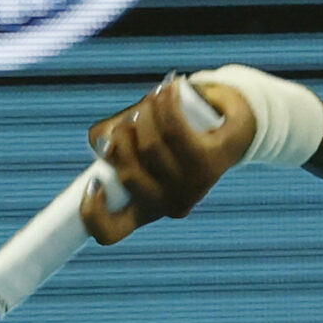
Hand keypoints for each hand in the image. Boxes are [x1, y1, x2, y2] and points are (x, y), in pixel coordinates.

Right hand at [78, 77, 254, 243]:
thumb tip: (105, 141)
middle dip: (121, 135)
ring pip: (150, 147)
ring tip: (154, 99)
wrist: (230, 122)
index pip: (109, 232)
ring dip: (145, 112)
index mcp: (144, 209)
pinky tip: (167, 90)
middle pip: (127, 172)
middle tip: (132, 118)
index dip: (91, 212)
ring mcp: (192, 188)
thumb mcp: (136, 141)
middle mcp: (169, 206)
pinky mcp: (211, 163)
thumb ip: (111, 142)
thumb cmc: (173, 134)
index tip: (94, 180)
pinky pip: (175, 129)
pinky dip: (165, 104)